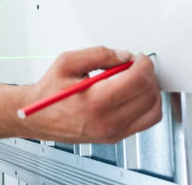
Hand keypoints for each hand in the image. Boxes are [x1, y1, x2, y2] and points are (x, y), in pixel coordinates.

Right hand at [22, 46, 161, 143]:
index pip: (138, 80)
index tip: (138, 58)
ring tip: (136, 79)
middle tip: (136, 65)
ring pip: (153, 110)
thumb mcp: (67, 62)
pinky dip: (147, 105)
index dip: (143, 64)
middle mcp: (107, 121)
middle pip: (148, 94)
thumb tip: (124, 56)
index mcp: (95, 101)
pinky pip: (146, 122)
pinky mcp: (115, 137)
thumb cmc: (49, 92)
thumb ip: (99, 54)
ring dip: (150, 90)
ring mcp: (113, 132)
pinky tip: (133, 94)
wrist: (38, 116)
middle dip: (147, 74)